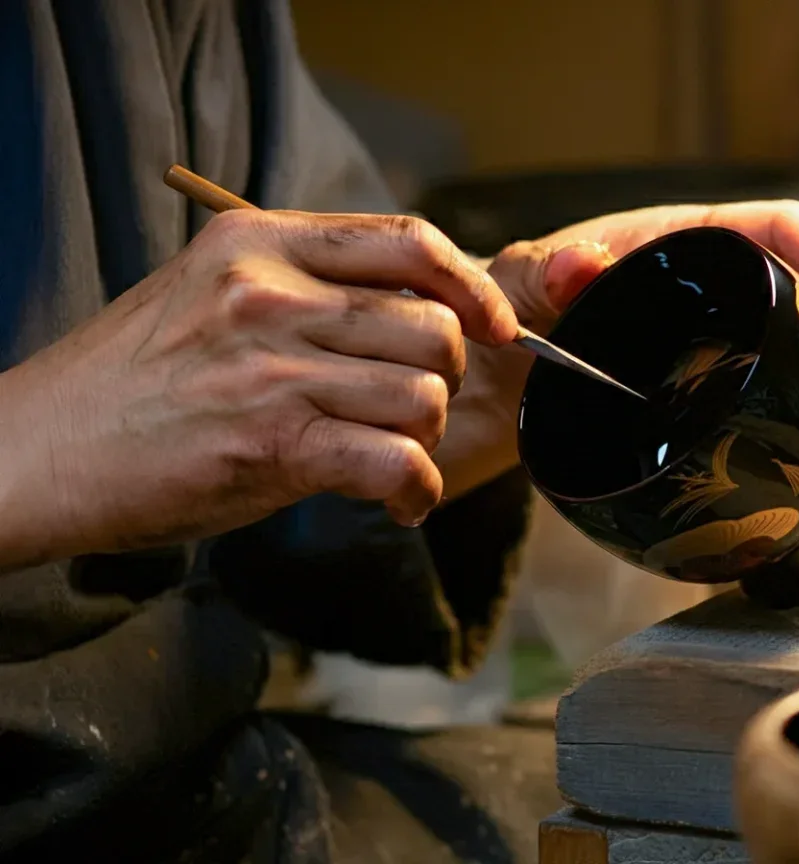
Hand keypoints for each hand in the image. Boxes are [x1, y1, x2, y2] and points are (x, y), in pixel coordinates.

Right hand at [0, 210, 518, 569]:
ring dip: (426, 438)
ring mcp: (272, 370)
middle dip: (445, 377)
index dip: (470, 285)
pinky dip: (414, 490)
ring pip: (424, 393)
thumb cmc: (128, 382)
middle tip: (410, 409)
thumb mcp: (207, 292)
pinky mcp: (272, 445)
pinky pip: (395, 460)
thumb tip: (403, 301)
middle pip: (432, 325)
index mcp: (259, 243)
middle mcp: (270, 296)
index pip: (409, 241)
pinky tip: (397, 501)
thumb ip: (299, 284)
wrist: (33, 451)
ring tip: (393, 458)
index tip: (492, 323)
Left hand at [434, 201, 798, 499]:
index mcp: (676, 247)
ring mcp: (710, 352)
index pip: (768, 229)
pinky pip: (768, 411)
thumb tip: (580, 264)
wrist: (479, 377)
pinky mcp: (703, 402)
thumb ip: (540, 270)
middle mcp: (706, 297)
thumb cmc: (500, 311)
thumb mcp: (514, 285)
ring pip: (797, 367)